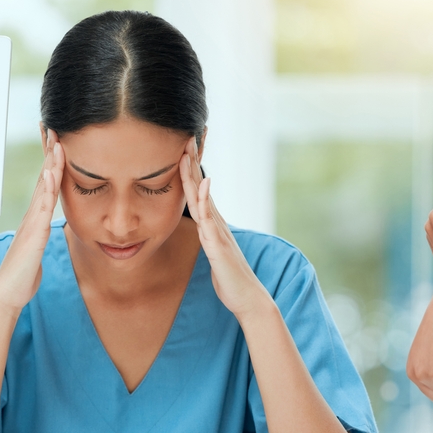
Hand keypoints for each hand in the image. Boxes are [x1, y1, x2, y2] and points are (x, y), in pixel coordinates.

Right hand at [0, 129, 63, 311]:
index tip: (54, 141)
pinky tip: (54, 171)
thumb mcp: (36, 253)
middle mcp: (32, 217)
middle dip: (48, 152)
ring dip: (51, 162)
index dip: (50, 162)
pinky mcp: (34, 234)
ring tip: (57, 140)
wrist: (6, 296)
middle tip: (51, 126)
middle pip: (43, 177)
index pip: (45, 185)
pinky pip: (43, 206)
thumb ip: (39, 240)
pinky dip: (49, 187)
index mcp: (35, 220)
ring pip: (44, 186)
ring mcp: (31, 223)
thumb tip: (42, 236)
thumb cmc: (22, 278)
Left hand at [178, 137, 269, 318]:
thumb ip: (208, 238)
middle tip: (187, 135)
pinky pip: (209, 218)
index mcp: (212, 224)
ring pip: (202, 197)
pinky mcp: (218, 244)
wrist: (248, 297)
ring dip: (194, 173)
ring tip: (187, 150)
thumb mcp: (213, 253)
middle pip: (200, 186)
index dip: (191, 170)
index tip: (184, 148)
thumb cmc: (230, 278)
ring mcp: (218, 231)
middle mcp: (216, 222)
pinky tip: (204, 182)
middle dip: (192, 161)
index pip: (198, 191)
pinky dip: (205, 199)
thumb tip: (201, 229)